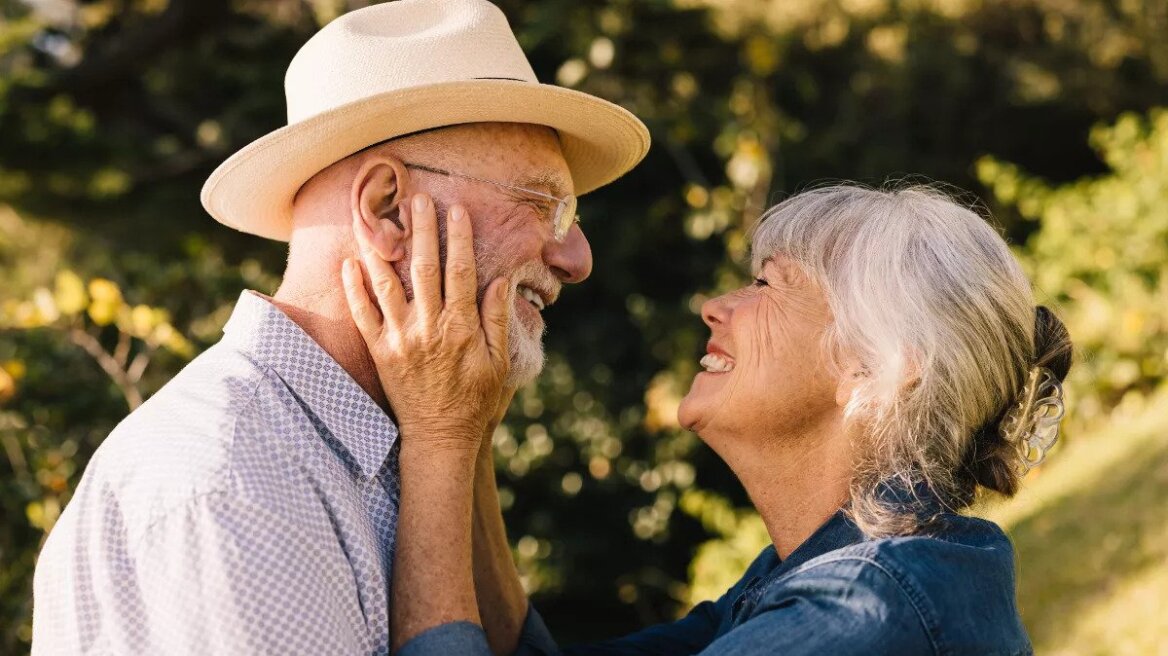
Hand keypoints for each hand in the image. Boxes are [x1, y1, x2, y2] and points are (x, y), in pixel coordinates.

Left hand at [342, 192, 511, 451]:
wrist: (439, 438)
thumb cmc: (475, 400)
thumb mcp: (499, 363)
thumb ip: (497, 320)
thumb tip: (500, 280)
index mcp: (461, 328)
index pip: (461, 272)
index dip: (459, 238)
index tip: (457, 210)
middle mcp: (429, 328)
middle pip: (424, 268)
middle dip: (421, 230)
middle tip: (417, 198)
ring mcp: (400, 339)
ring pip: (388, 284)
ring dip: (384, 249)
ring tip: (378, 219)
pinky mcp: (380, 352)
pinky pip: (363, 314)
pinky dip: (355, 288)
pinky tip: (350, 262)